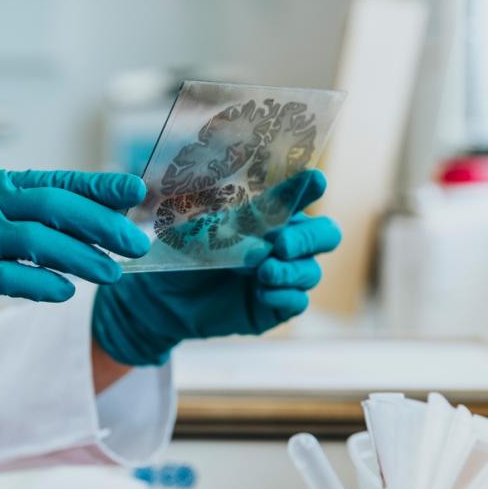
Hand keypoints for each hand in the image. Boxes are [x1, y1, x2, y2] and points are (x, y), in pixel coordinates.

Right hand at [0, 170, 148, 355]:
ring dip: (82, 258)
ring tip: (111, 273)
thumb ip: (28, 219)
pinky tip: (66, 293)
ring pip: (39, 240)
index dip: (99, 186)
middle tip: (135, 244)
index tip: (135, 191)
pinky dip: (43, 285)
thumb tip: (92, 223)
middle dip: (101, 224)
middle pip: (54, 206)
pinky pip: (13, 277)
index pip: (56, 180)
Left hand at [91, 170, 340, 365]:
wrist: (162, 296)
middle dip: (310, 238)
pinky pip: (297, 302)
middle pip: (325, 236)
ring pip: (311, 271)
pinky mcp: (275, 307)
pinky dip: (284, 295)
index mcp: (269, 216)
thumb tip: (259, 231)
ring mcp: (283, 276)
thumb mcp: (200, 230)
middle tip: (282, 243)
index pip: (298, 198)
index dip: (310, 189)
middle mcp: (283, 244)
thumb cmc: (182, 253)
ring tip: (263, 271)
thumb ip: (230, 225)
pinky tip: (263, 293)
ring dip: (290, 270)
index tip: (315, 181)